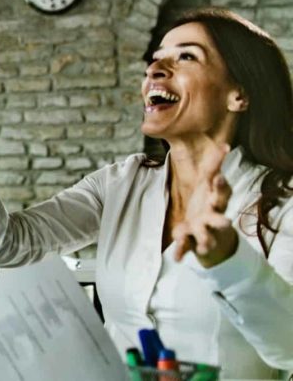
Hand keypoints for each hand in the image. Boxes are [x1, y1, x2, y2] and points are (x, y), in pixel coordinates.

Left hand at [173, 144, 238, 266]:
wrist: (212, 232)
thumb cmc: (209, 201)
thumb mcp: (209, 182)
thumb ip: (215, 164)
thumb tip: (225, 144)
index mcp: (216, 200)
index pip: (221, 192)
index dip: (220, 185)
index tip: (217, 177)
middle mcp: (212, 216)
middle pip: (219, 218)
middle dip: (220, 220)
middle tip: (224, 222)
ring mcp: (203, 229)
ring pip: (205, 235)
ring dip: (204, 240)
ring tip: (204, 246)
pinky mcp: (191, 240)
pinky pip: (186, 247)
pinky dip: (182, 252)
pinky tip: (176, 258)